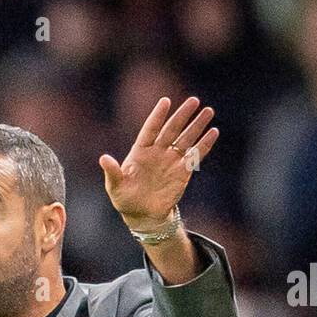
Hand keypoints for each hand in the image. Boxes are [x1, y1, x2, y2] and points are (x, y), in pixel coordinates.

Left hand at [99, 97, 217, 229]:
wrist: (142, 215)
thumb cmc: (125, 199)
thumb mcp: (115, 186)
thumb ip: (112, 172)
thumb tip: (103, 158)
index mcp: (140, 151)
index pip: (151, 129)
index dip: (158, 116)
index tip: (166, 101)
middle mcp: (157, 152)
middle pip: (172, 129)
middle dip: (183, 115)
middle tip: (194, 101)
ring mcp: (171, 160)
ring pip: (186, 139)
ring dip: (197, 125)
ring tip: (208, 111)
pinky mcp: (183, 171)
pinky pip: (195, 155)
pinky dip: (204, 144)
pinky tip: (213, 132)